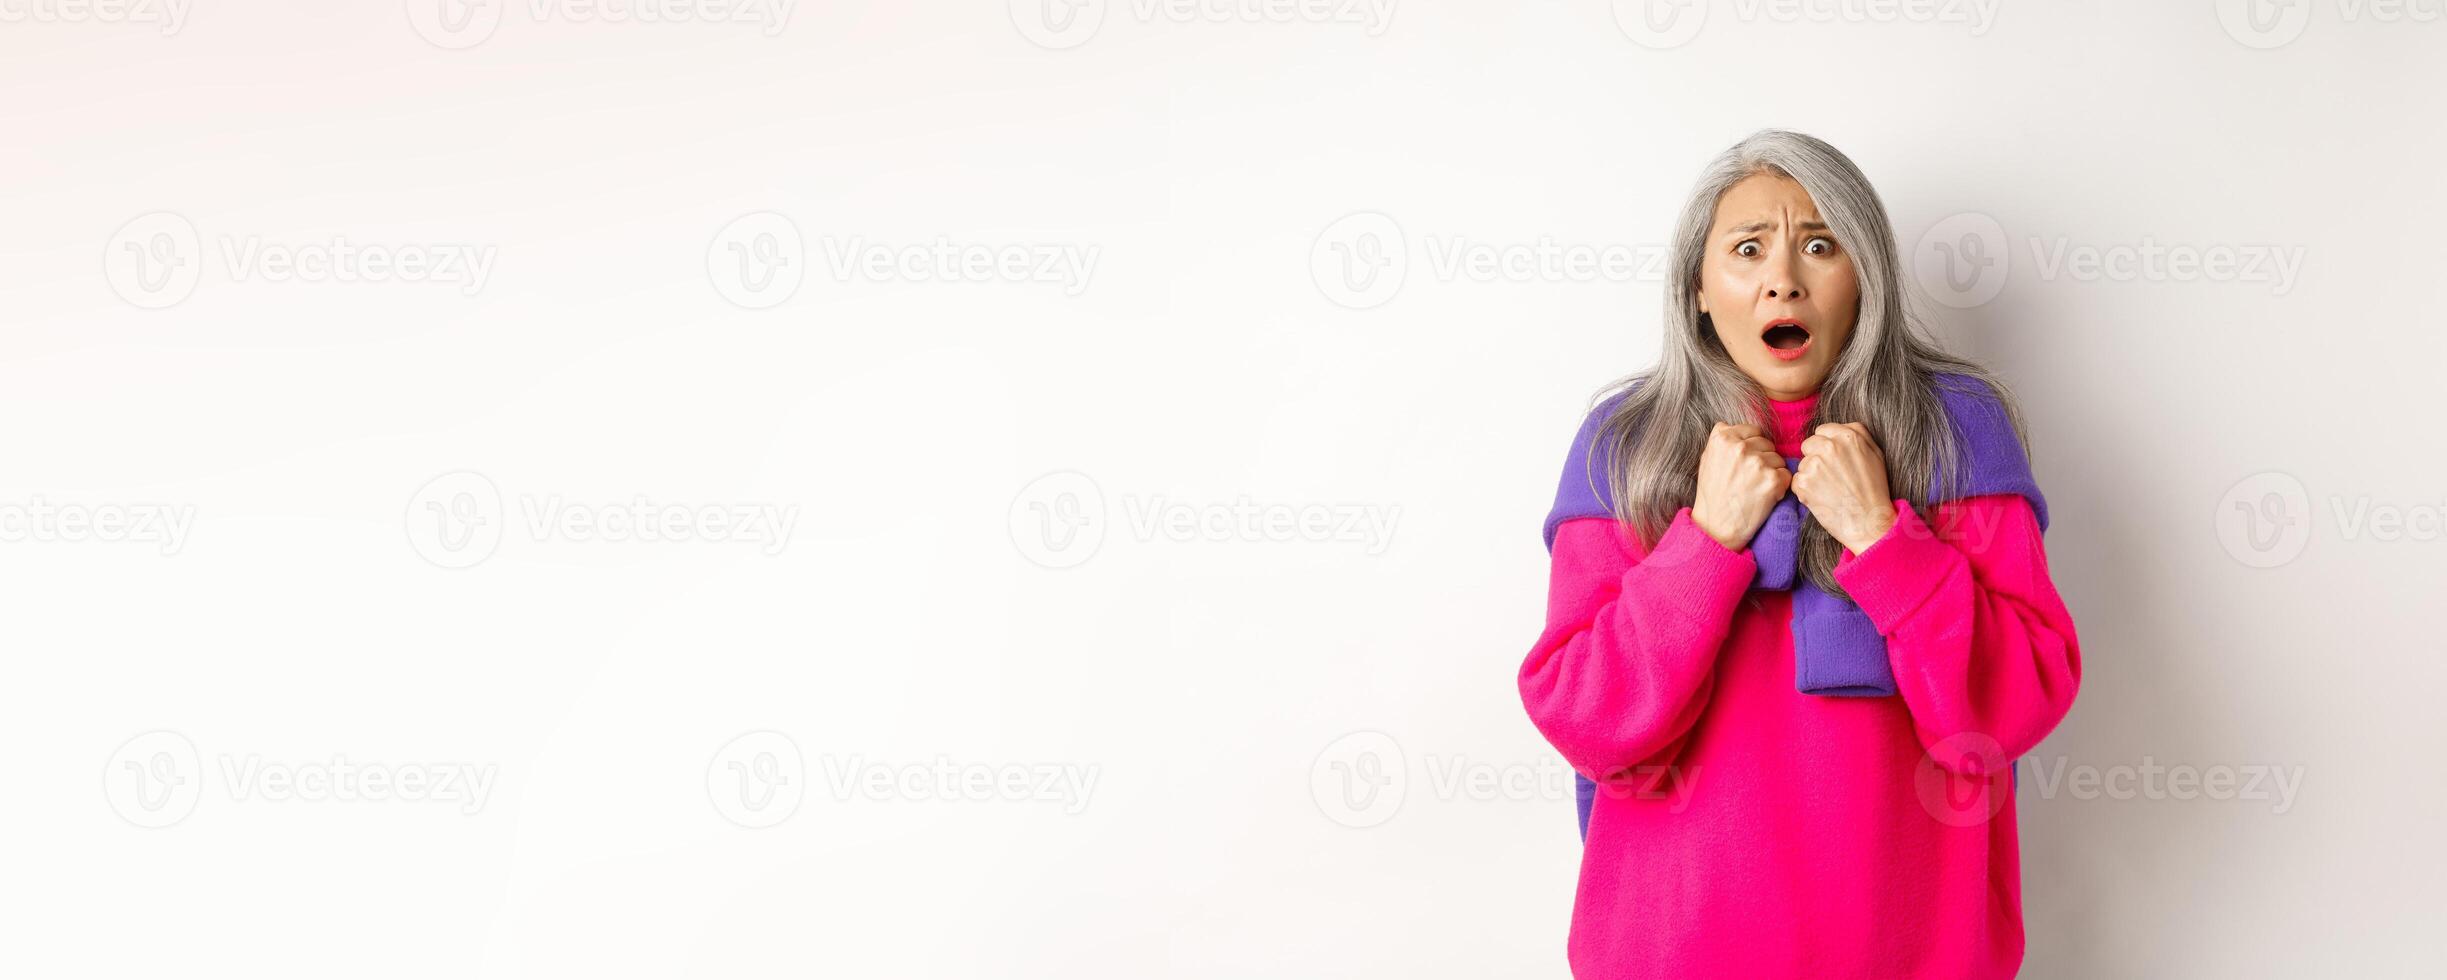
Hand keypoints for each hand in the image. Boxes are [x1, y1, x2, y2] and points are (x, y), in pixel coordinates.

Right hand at [1690, 421, 1791, 551]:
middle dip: (1763, 458)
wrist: (1717, 527)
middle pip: (1767, 443)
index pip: (1753, 430)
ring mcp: (1757, 464)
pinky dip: (1780, 486)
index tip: (1747, 461)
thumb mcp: (1707, 459)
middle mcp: (1740, 448)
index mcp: (1723, 438)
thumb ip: (1720, 439)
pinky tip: (1765, 495)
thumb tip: (1731, 425)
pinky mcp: (1772, 480)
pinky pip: (1786, 475)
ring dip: (1772, 472)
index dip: (1753, 446)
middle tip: (1750, 478)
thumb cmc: (1712, 495)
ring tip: (1756, 488)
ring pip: (1778, 459)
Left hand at [1792, 421, 1896, 553]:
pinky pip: (1796, 481)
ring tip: (1829, 489)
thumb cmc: (1874, 489)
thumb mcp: (1875, 454)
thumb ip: (1858, 433)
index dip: (1827, 445)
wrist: (1868, 522)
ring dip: (1811, 475)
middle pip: (1809, 444)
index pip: (1822, 431)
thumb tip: (1841, 426)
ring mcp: (1814, 465)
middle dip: (1816, 457)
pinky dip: (1805, 490)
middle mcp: (1829, 447)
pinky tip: (1822, 498)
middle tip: (1831, 476)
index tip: (1834, 459)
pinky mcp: (1803, 483)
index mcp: (1848, 436)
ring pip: (1802, 463)